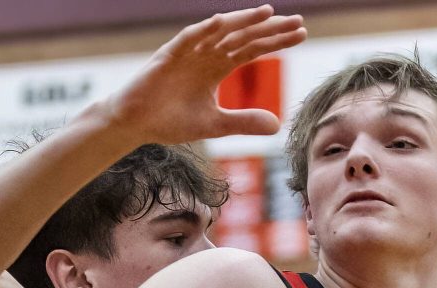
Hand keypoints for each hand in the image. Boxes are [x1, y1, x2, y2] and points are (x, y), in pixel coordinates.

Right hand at [104, 6, 306, 143]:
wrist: (135, 124)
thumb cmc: (171, 121)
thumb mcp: (215, 126)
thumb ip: (244, 122)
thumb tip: (277, 125)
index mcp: (217, 67)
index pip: (253, 49)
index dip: (276, 41)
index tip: (301, 34)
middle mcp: (206, 54)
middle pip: (243, 36)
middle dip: (269, 28)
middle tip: (298, 21)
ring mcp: (188, 52)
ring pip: (220, 32)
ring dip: (242, 21)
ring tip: (267, 13)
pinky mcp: (167, 56)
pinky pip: (188, 39)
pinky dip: (203, 30)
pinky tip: (221, 22)